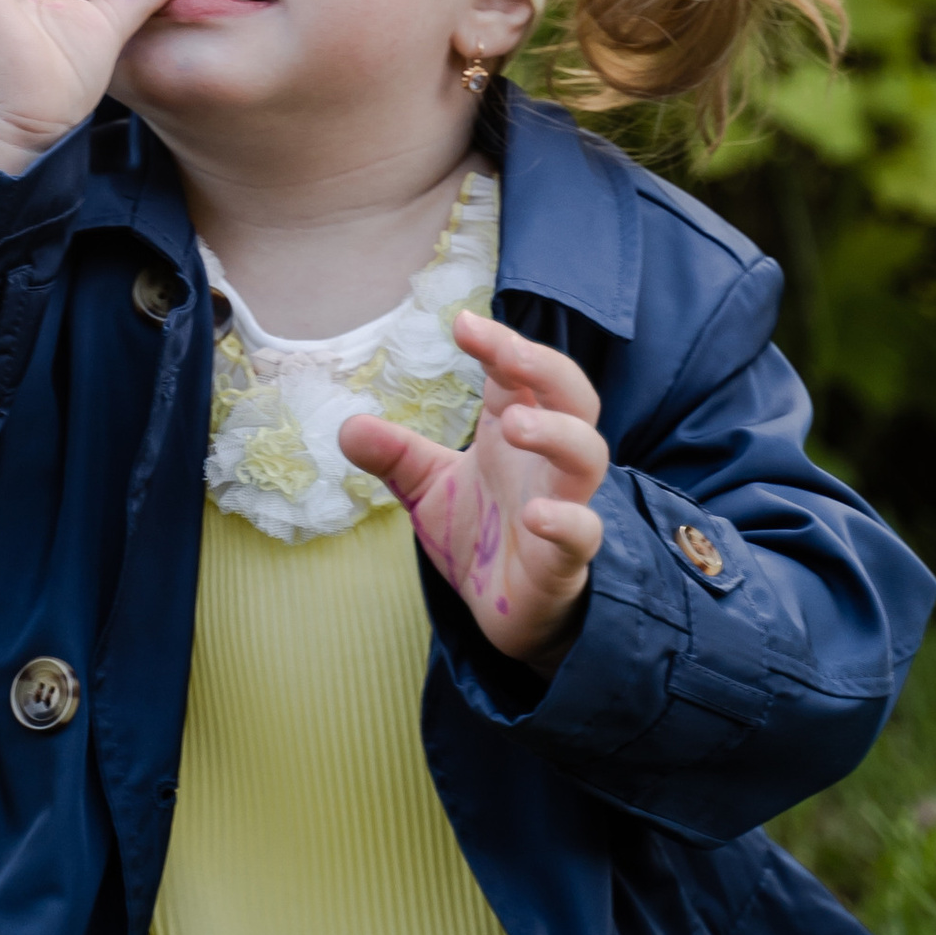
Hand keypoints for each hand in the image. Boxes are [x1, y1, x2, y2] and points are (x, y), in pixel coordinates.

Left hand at [339, 310, 607, 667]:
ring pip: (587, 454)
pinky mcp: (566, 559)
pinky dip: (567, 521)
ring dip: (558, 433)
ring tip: (516, 424)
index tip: (462, 322)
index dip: (499, 343)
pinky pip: (583, 533)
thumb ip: (395, 457)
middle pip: (572, 395)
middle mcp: (546, 461)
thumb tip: (347, 427)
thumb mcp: (428, 489)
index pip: (520, 373)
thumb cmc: (480, 535)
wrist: (509, 612)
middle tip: (506, 352)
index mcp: (517, 430)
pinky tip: (537, 516)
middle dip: (545, 367)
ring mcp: (564, 505)